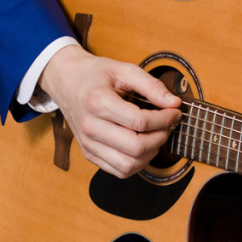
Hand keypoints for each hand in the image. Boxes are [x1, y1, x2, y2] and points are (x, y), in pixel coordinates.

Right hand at [38, 44, 181, 177]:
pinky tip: (143, 147)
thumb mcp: (124, 70)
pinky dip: (137, 163)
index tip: (175, 111)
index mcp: (98, 103)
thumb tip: (174, 103)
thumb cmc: (94, 75)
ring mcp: (88, 144)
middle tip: (167, 124)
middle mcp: (90, 127)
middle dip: (160, 137)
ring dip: (150, 154)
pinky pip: (118, 171)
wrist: (66, 81)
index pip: (140, 122)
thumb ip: (151, 85)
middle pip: (136, 147)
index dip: (165, 119)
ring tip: (156, 136)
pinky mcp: (89, 154)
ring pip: (128, 165)